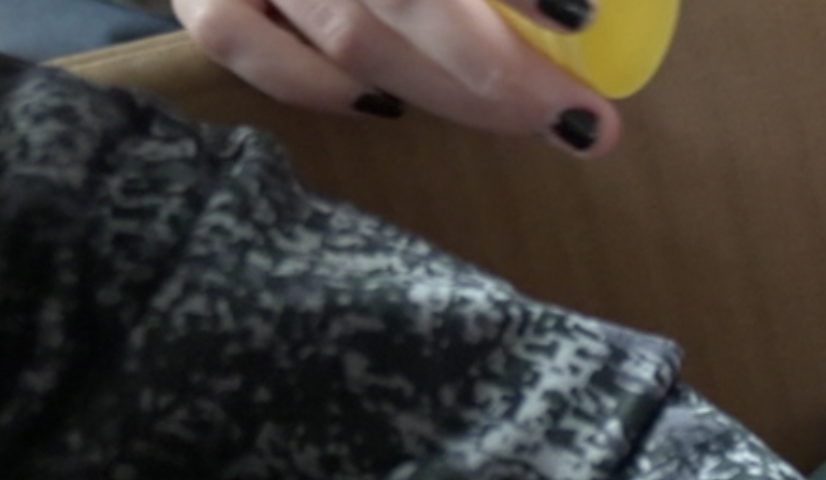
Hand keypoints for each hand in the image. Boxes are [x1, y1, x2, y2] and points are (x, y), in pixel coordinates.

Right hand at [169, 0, 616, 151]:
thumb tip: (586, 1)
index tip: (584, 18)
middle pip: (406, 0)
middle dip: (502, 71)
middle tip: (580, 118)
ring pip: (351, 37)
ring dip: (448, 94)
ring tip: (536, 121)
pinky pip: (239, 41)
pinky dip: (313, 86)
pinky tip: (386, 109)